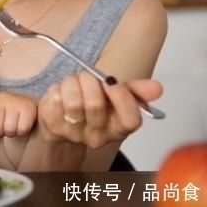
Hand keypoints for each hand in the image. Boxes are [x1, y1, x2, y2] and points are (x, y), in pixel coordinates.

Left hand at [0, 91, 37, 145]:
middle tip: (3, 128)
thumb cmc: (4, 113)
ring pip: (9, 129)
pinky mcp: (29, 108)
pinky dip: (21, 132)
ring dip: (10, 133)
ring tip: (12, 127)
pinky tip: (21, 126)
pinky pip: (22, 129)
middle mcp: (2, 98)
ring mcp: (16, 102)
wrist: (24, 103)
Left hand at [37, 72, 162, 147]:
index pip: (130, 120)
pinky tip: (61, 91)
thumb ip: (136, 91)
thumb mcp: (115, 97)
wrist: (61, 122)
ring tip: (73, 82)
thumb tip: (157, 88)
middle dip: (90, 81)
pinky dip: (57, 88)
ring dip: (72, 83)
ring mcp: (74, 133)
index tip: (112, 81)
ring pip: (73, 101)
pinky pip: (55, 99)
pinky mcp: (53, 125)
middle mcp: (97, 136)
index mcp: (118, 128)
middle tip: (87, 76)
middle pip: (95, 105)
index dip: (122, 97)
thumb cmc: (91, 106)